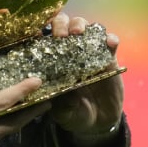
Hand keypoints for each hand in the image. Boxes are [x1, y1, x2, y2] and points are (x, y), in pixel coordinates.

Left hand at [46, 14, 124, 146]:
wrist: (99, 122)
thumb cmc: (75, 114)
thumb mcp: (64, 113)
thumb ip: (63, 105)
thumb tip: (63, 94)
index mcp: (53, 61)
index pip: (44, 37)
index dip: (40, 30)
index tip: (36, 32)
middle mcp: (70, 51)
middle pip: (64, 25)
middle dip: (61, 24)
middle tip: (61, 35)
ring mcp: (90, 52)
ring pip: (85, 27)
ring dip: (81, 25)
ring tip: (79, 33)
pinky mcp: (109, 58)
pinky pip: (110, 42)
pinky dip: (110, 39)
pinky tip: (110, 43)